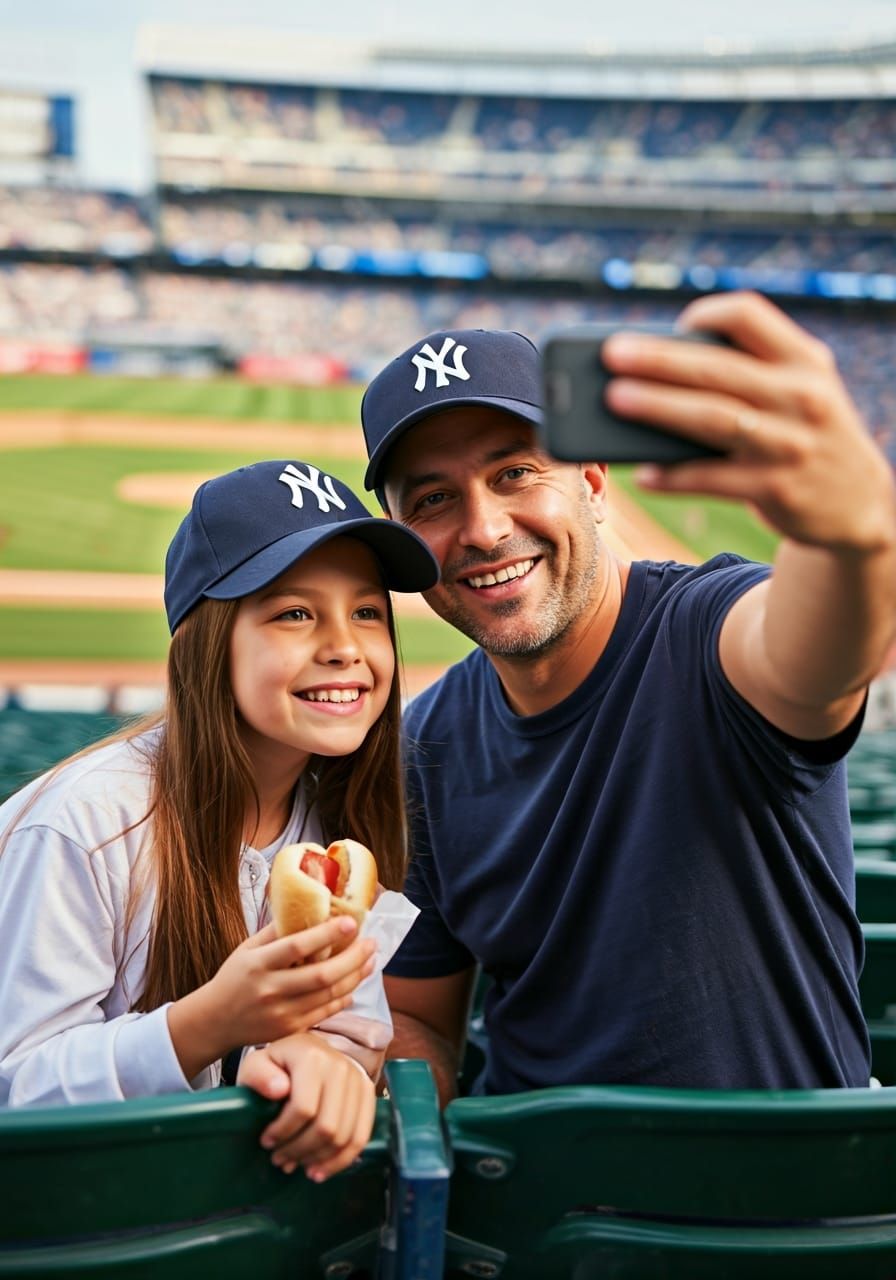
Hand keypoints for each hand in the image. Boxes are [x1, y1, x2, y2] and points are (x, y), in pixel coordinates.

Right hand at [168, 918, 375, 1079]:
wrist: (215, 1021)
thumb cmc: (234, 977)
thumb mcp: (248, 948)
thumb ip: (276, 931)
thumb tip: (308, 907)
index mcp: (258, 964)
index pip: (296, 947)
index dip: (326, 934)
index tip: (351, 921)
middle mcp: (271, 990)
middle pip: (320, 976)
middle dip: (352, 958)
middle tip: (371, 943)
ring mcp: (281, 1013)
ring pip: (328, 995)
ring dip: (355, 976)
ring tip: (370, 960)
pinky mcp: (289, 1029)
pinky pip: (325, 1013)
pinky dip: (344, 997)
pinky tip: (354, 983)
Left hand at [238, 1031, 376, 1179]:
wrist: (307, 1050)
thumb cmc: (278, 1063)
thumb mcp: (256, 1064)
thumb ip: (259, 1075)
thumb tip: (278, 1090)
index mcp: (312, 1057)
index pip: (303, 1107)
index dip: (283, 1132)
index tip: (266, 1142)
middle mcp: (340, 1066)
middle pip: (326, 1126)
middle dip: (299, 1151)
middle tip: (280, 1159)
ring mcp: (358, 1080)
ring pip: (344, 1136)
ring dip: (318, 1159)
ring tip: (297, 1164)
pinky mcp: (368, 1093)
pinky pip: (360, 1137)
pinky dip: (341, 1161)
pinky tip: (321, 1170)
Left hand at [601, 290, 895, 553]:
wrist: (859, 503)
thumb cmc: (806, 434)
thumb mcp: (802, 390)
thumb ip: (753, 371)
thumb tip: (659, 367)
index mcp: (805, 361)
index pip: (751, 317)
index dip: (709, 313)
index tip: (677, 322)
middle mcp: (801, 397)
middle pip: (717, 369)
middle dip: (659, 360)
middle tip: (611, 354)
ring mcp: (789, 445)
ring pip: (712, 420)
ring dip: (658, 408)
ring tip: (615, 400)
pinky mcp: (776, 490)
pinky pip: (712, 480)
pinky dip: (674, 476)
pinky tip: (643, 473)